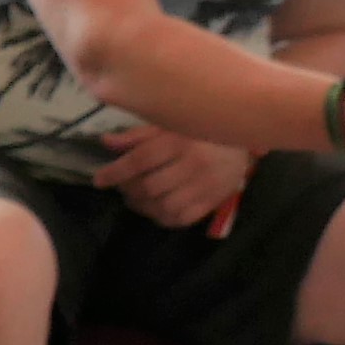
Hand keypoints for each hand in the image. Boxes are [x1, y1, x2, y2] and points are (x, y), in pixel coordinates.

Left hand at [95, 124, 251, 231]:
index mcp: (179, 139)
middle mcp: (192, 163)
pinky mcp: (212, 202)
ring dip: (142, 207)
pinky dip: (162, 218)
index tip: (99, 180)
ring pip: (163, 207)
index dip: (116, 172)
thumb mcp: (169, 126)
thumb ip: (138, 136)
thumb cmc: (200, 132)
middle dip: (128, 191)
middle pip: (149, 187)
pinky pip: (180, 218)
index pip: (140, 159)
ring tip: (136, 200)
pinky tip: (155, 209)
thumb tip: (106, 143)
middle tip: (122, 188)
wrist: (244, 145)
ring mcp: (204, 185)